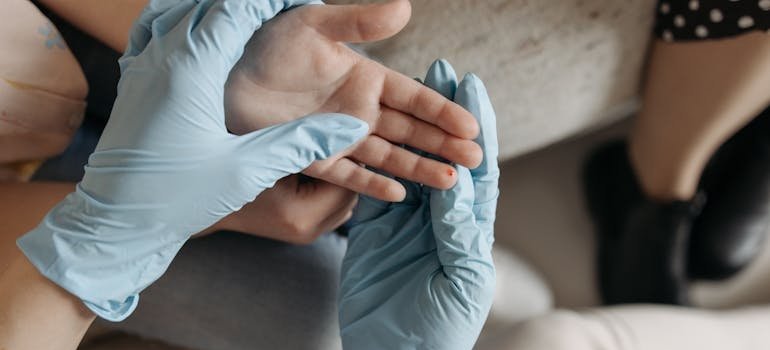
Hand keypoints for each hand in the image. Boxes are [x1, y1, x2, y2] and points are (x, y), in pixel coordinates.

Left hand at [17, 0, 367, 320]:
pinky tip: (198, 33)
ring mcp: (141, 66)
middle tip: (286, 10)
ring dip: (217, 7)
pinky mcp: (133, 81)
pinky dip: (182, 19)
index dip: (274, 1)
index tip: (305, 2)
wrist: (115, 223)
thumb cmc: (177, 199)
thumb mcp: (247, 172)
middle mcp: (161, 57)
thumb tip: (352, 127)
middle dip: (251, 1)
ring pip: (180, 10)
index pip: (237, 9)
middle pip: (210, 3)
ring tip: (250, 16)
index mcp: (190, 71)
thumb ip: (301, 143)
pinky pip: (156, 29)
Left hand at [226, 0, 482, 201]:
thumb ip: (360, 20)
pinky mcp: (315, 158)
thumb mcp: (316, 25)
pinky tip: (397, 194)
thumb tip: (405, 7)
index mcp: (365, 78)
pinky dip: (371, 184)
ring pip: (387, 155)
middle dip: (443, 144)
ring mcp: (339, 137)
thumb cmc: (270, 45)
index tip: (471, 126)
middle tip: (476, 160)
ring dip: (419, 167)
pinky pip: (348, 175)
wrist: (227, 75)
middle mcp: (358, 111)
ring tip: (450, 182)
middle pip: (410, 131)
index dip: (442, 111)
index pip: (413, 97)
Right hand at [339, 60, 498, 348]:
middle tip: (438, 70)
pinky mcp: (375, 233)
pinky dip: (375, 161)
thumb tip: (459, 181)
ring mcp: (406, 224)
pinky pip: (375, 189)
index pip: (477, 169)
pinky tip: (369, 132)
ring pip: (409, 164)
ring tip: (402, 87)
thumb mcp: (462, 281)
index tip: (471, 89)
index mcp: (470, 228)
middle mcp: (441, 219)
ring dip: (408, 127)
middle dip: (442, 113)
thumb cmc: (441, 329)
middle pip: (442, 155)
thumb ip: (461, 233)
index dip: (476, 128)